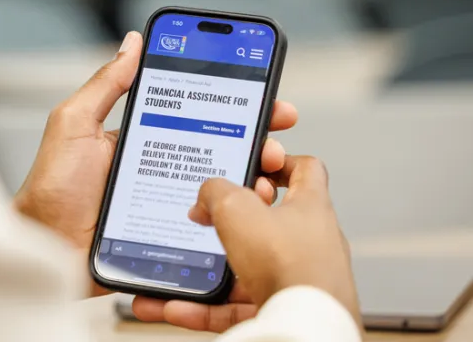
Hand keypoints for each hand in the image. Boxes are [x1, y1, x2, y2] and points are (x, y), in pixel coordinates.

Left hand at [14, 31, 299, 296]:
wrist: (45, 248)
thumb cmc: (52, 188)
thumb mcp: (74, 124)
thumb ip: (105, 85)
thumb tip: (132, 43)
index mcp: (144, 138)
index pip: (199, 115)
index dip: (236, 105)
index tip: (267, 96)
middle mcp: (163, 169)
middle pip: (224, 151)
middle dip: (259, 142)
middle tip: (274, 142)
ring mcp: (172, 203)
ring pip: (227, 190)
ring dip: (256, 180)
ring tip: (265, 179)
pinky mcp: (174, 237)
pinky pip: (213, 227)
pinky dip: (238, 220)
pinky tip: (249, 215)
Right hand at [133, 156, 360, 331]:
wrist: (305, 329)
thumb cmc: (293, 267)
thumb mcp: (237, 209)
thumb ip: (216, 192)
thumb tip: (206, 195)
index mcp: (311, 208)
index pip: (304, 171)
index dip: (276, 163)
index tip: (250, 165)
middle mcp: (311, 244)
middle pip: (266, 223)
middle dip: (230, 223)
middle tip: (205, 219)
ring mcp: (298, 280)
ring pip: (244, 271)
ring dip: (207, 272)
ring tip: (177, 272)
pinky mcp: (284, 311)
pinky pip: (236, 307)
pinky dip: (205, 307)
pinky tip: (177, 306)